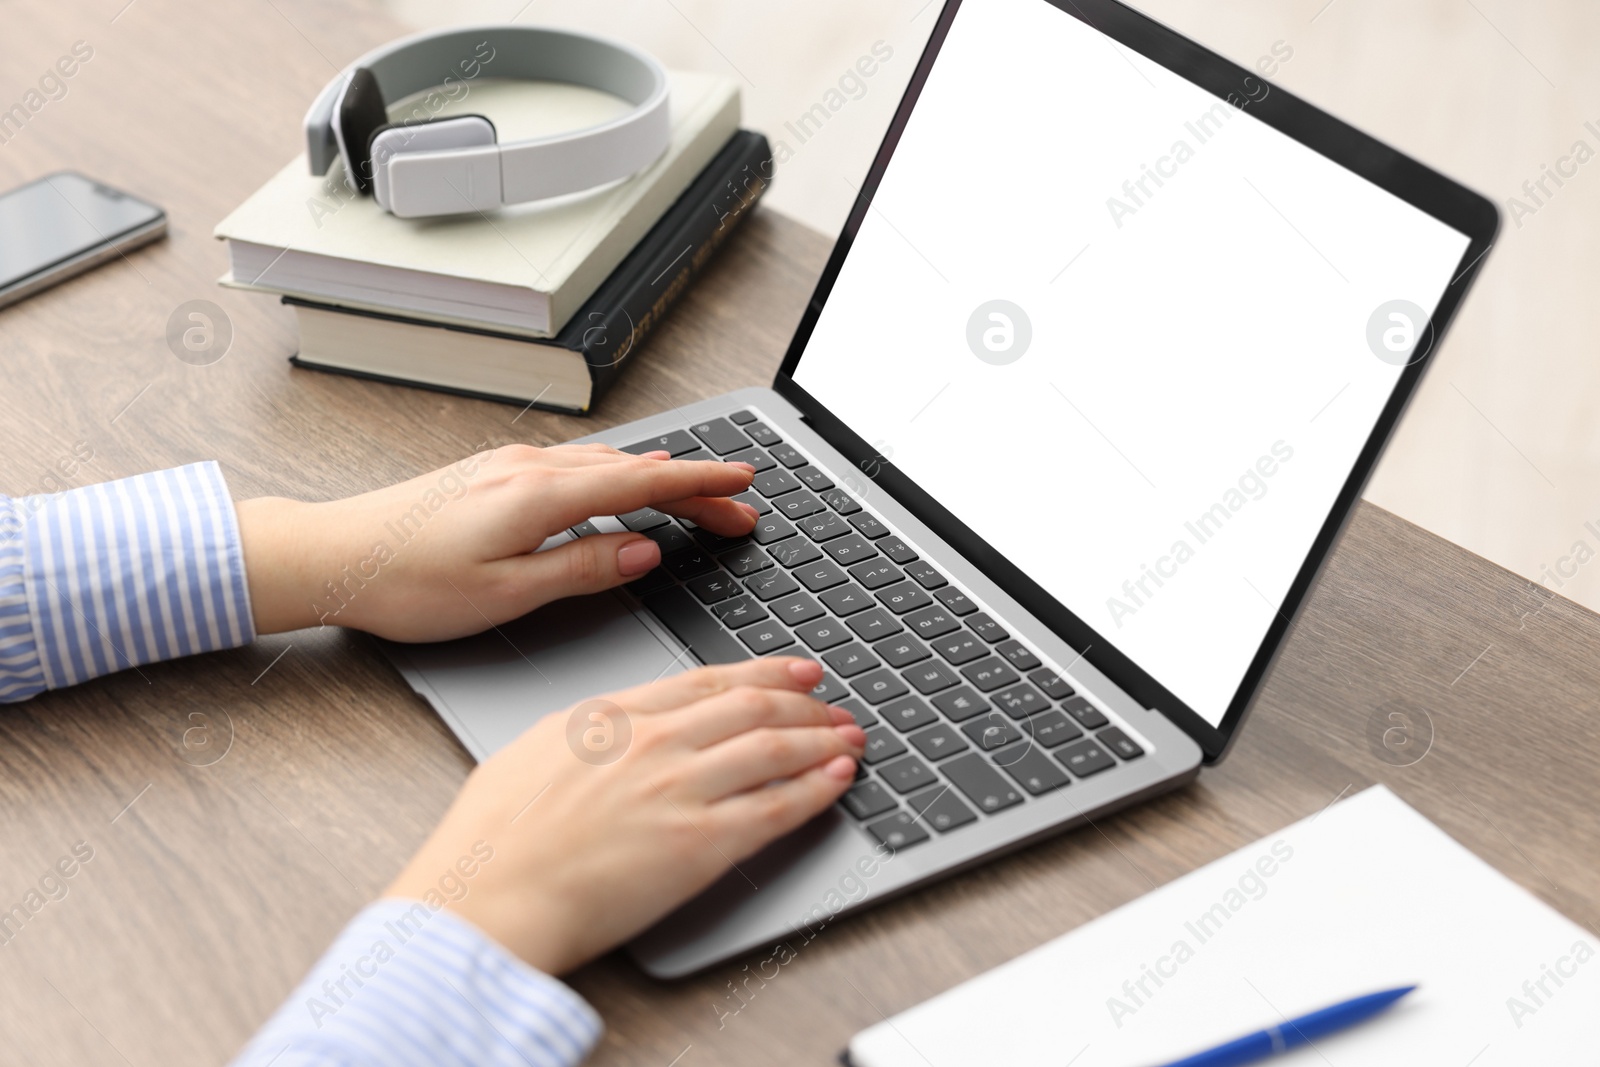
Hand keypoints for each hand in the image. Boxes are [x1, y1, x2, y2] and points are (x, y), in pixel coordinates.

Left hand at [234, 443, 757, 639]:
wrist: (332, 557)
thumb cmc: (406, 584)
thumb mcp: (506, 595)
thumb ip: (582, 568)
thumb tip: (642, 550)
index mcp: (540, 495)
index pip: (644, 482)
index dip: (703, 484)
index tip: (745, 486)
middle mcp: (529, 467)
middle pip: (634, 468)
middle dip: (695, 486)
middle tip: (739, 509)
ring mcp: (509, 465)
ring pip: (604, 463)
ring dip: (657, 479)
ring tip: (696, 500)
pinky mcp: (492, 473)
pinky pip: (575, 465)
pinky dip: (616, 474)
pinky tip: (621, 487)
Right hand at [384, 657, 864, 974]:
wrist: (487, 899)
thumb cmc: (490, 841)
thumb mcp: (532, 752)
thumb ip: (584, 733)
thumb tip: (608, 727)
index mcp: (612, 716)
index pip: (706, 681)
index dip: (761, 673)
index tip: (791, 671)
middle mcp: (654, 742)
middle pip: (751, 707)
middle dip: (803, 703)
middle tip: (832, 703)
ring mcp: (681, 789)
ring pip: (774, 748)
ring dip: (822, 740)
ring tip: (849, 738)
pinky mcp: (700, 844)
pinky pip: (776, 808)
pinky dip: (815, 790)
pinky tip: (837, 780)